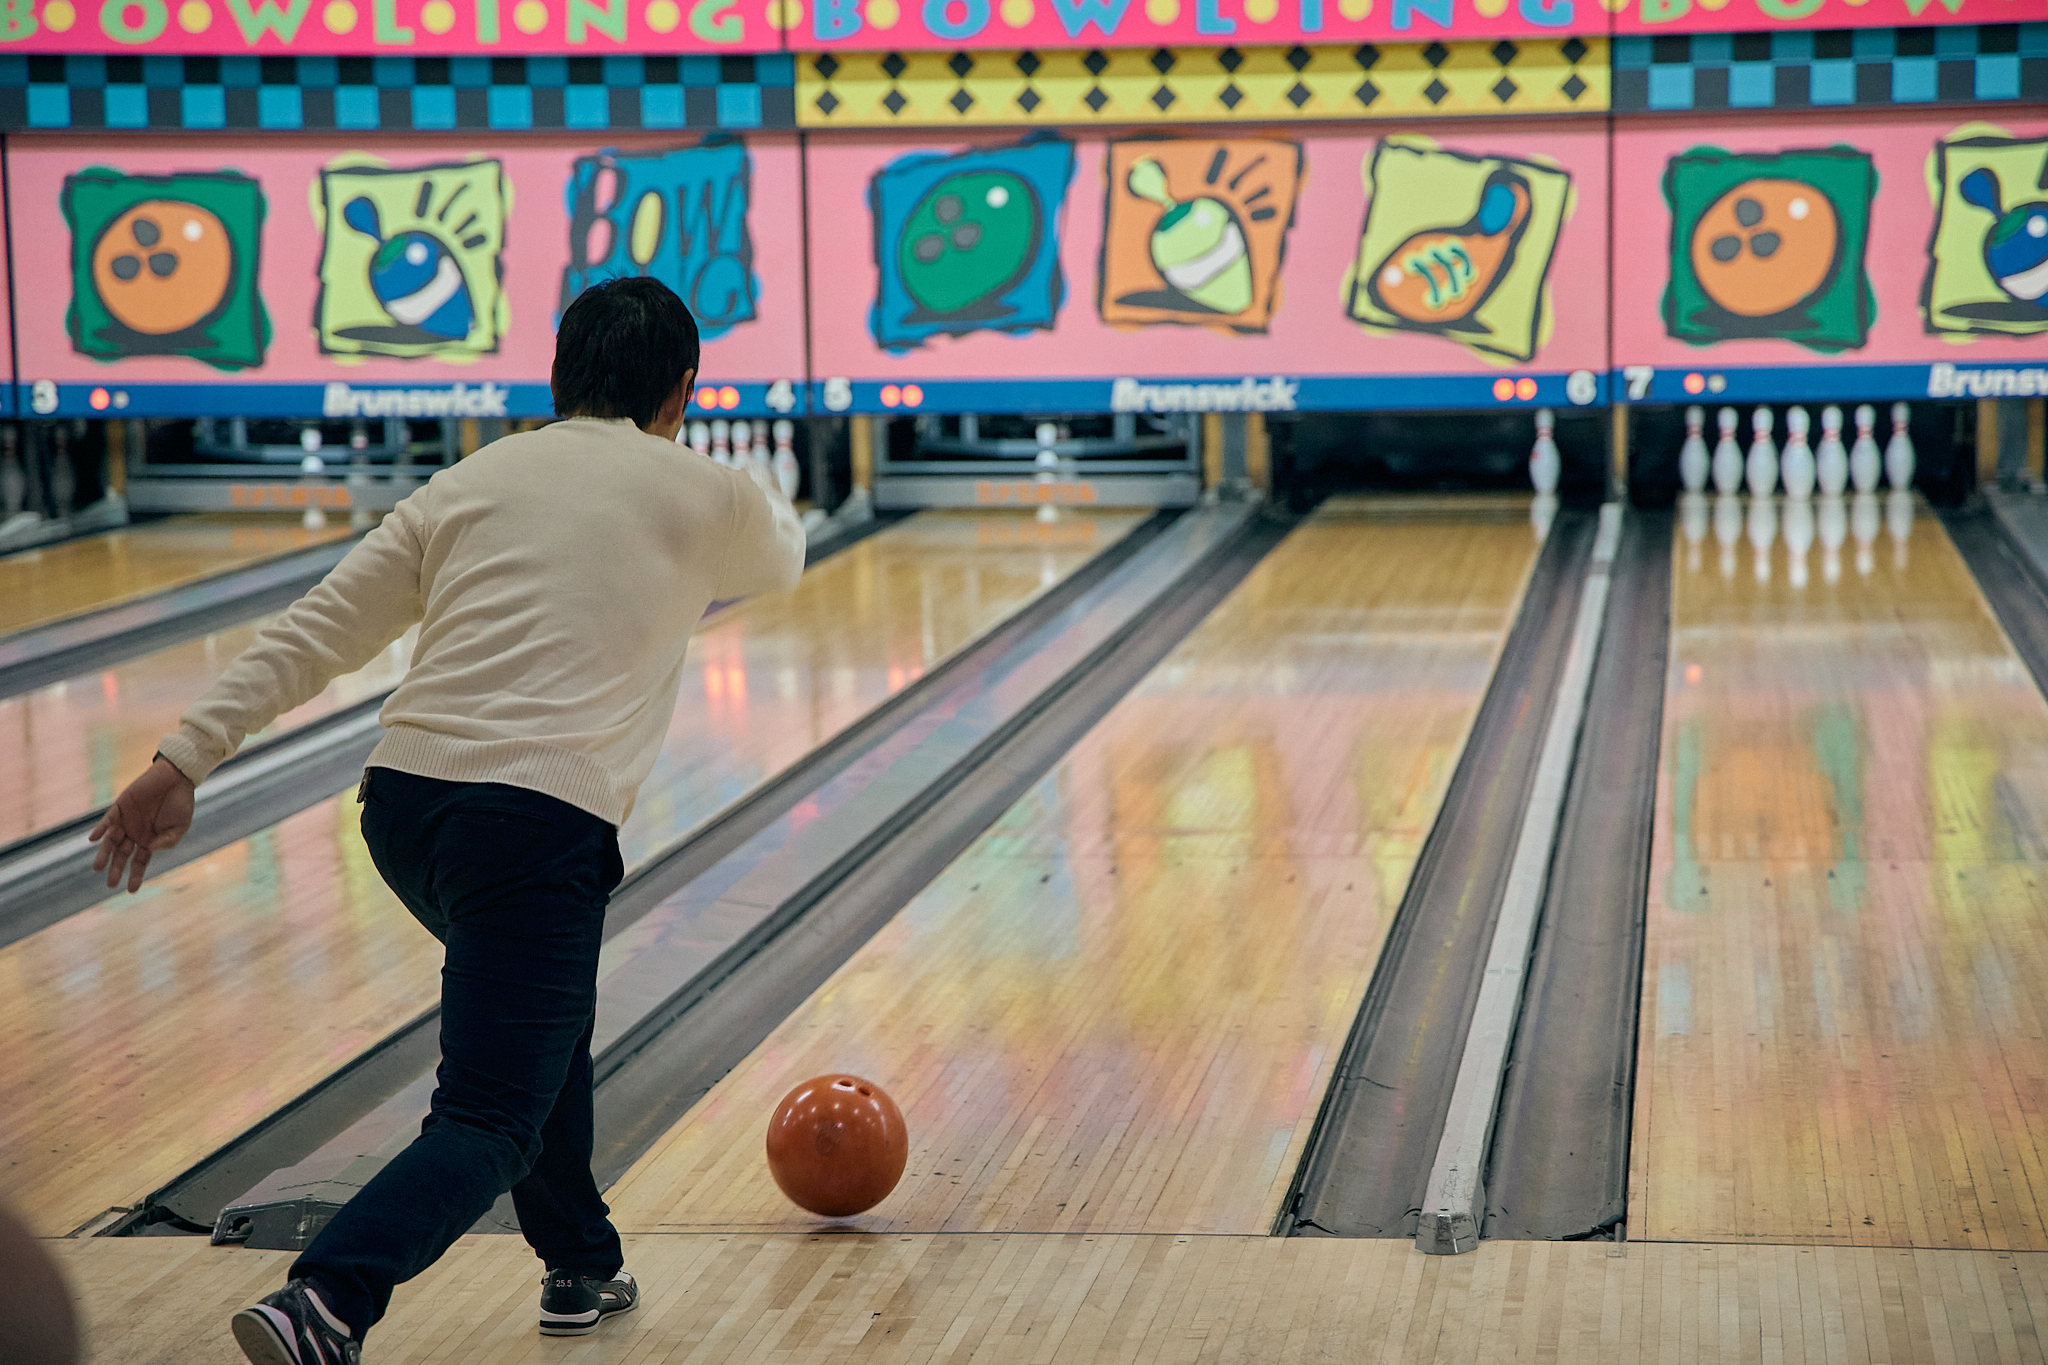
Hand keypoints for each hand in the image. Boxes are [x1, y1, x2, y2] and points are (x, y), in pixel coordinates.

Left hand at [89, 756, 195, 893]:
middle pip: (122, 855)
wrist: (176, 778)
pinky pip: (107, 820)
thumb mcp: (180, 827)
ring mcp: (126, 821)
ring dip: (104, 854)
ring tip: (98, 868)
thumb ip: (167, 841)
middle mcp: (135, 833)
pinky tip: (95, 839)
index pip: (139, 862)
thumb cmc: (181, 803)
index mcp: (149, 840)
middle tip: (111, 884)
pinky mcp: (120, 807)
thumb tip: (148, 851)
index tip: (131, 890)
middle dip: (116, 869)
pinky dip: (101, 829)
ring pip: (111, 841)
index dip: (135, 875)